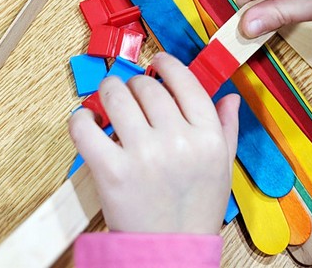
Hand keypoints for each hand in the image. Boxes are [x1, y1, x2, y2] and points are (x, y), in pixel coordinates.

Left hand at [68, 52, 239, 234]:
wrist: (171, 252)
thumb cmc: (196, 210)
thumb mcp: (222, 168)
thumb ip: (227, 129)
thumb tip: (230, 97)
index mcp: (208, 137)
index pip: (185, 81)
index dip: (167, 64)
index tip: (157, 62)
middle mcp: (178, 140)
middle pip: (147, 87)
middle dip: (136, 84)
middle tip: (129, 93)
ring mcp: (144, 154)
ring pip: (116, 96)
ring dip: (109, 92)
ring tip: (108, 102)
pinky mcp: (112, 170)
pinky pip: (85, 127)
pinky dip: (81, 119)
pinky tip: (87, 122)